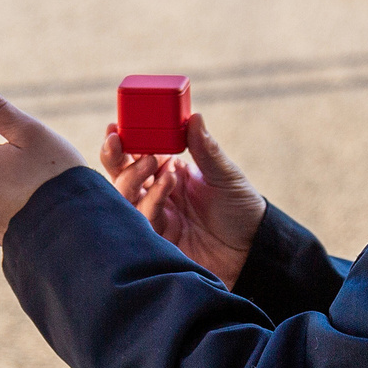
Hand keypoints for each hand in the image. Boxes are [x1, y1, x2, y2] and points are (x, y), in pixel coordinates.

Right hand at [102, 114, 265, 287]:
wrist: (252, 249)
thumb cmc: (240, 209)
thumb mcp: (224, 175)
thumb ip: (206, 149)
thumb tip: (194, 117)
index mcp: (169, 173)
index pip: (136, 155)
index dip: (122, 143)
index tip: (115, 129)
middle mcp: (157, 194)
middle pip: (121, 176)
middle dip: (116, 159)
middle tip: (122, 144)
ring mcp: (156, 217)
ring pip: (125, 196)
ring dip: (134, 176)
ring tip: (157, 164)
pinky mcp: (158, 239)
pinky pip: (142, 218)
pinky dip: (150, 200)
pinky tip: (166, 186)